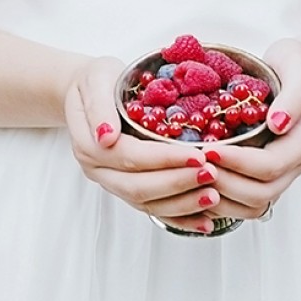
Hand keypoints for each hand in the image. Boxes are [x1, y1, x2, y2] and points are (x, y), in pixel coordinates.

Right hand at [64, 56, 221, 233]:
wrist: (86, 91)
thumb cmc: (95, 81)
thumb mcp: (94, 80)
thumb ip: (99, 106)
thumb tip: (106, 136)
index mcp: (90, 144)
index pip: (131, 157)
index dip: (164, 159)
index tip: (197, 155)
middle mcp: (99, 170)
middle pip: (139, 187)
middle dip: (178, 183)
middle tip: (212, 175)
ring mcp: (112, 182)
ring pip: (147, 203)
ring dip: (182, 204)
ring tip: (213, 195)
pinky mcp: (127, 188)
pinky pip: (153, 209)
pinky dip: (179, 217)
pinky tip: (204, 220)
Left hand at [198, 38, 300, 222]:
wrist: (299, 71)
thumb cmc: (296, 66)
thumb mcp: (300, 68)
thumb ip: (294, 95)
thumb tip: (279, 123)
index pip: (272, 165)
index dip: (240, 162)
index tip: (209, 149)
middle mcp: (294, 163)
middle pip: (262, 193)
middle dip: (226, 183)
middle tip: (194, 165)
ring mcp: (281, 172)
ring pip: (254, 204)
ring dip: (222, 197)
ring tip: (194, 177)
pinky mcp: (265, 175)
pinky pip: (246, 202)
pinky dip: (222, 202)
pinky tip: (199, 186)